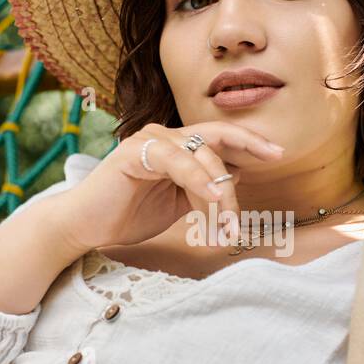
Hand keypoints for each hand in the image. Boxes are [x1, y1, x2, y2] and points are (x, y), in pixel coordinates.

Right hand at [52, 121, 284, 251]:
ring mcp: (150, 141)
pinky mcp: (136, 152)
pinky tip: (213, 196)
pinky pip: (178, 162)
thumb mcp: (178, 204)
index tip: (277, 154)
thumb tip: (238, 178)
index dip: (250, 142)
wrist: (86, 226)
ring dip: (222, 193)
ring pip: (202, 156)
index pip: (220, 139)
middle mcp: (166, 137)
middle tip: (274, 157)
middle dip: (250, 145)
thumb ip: (204, 190)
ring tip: (228, 226)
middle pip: (218, 137)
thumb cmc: (129, 215)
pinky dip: (199, 179)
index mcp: (177, 146)